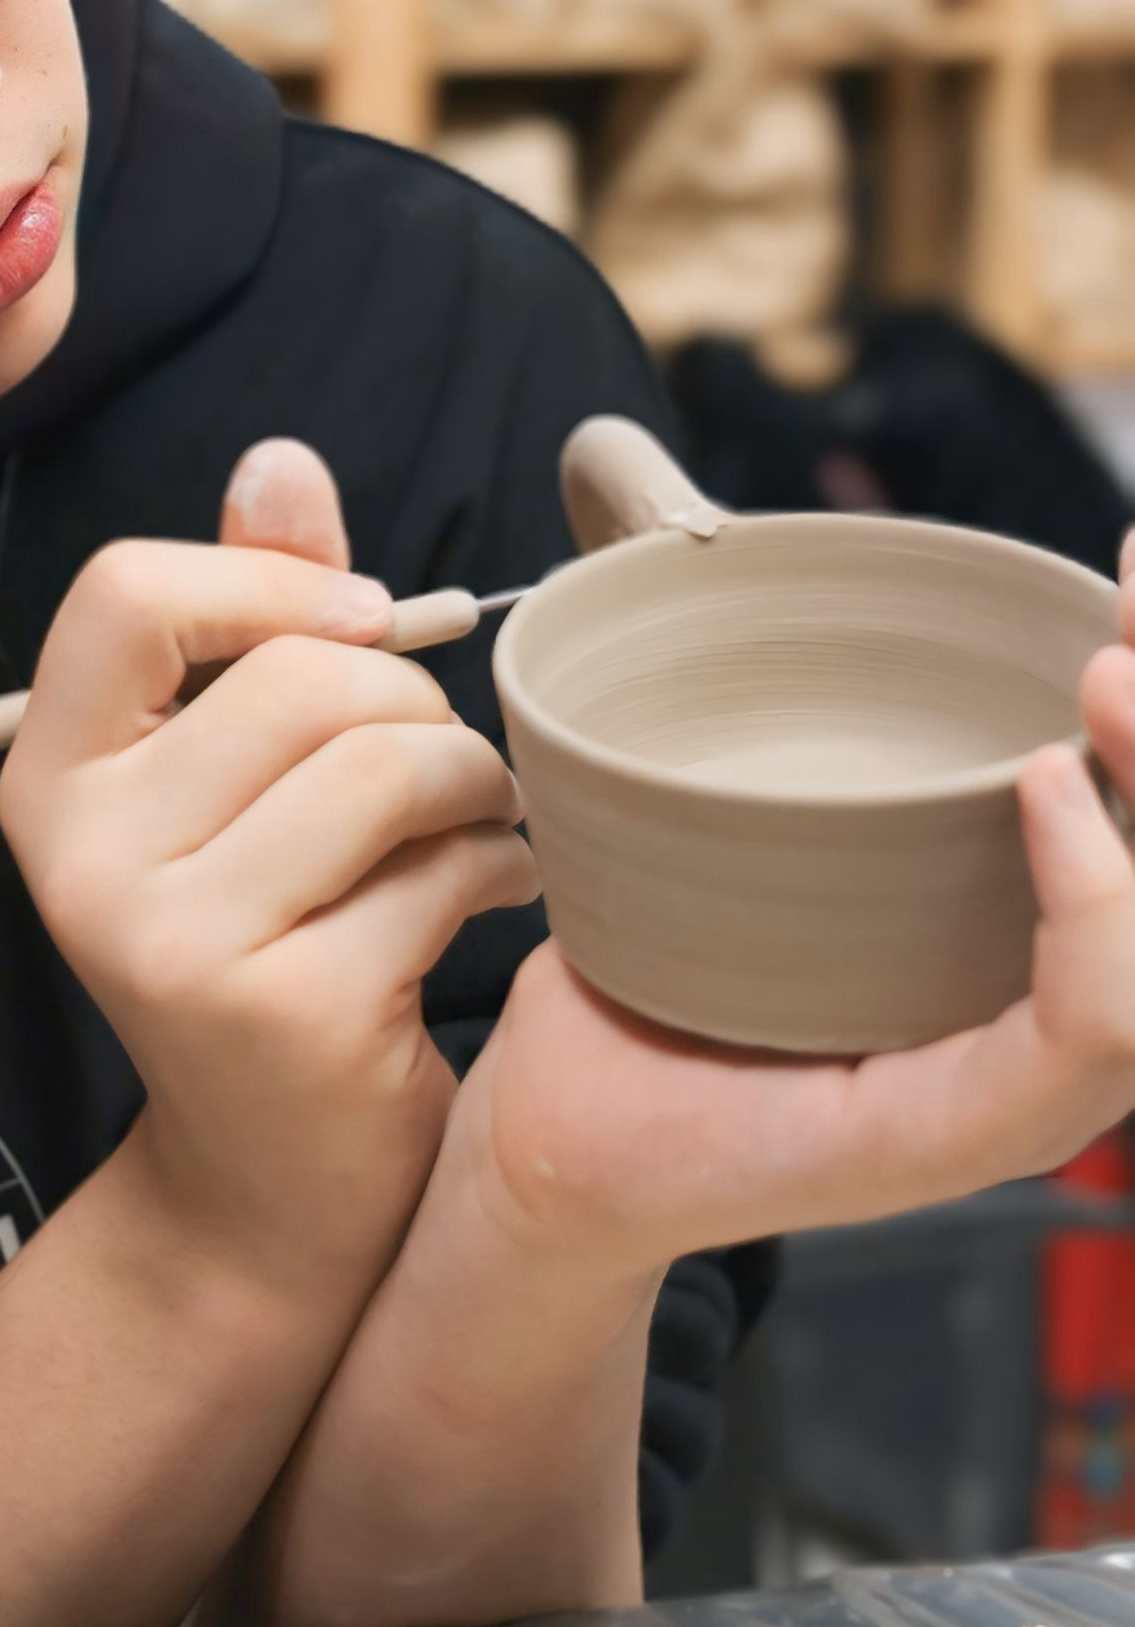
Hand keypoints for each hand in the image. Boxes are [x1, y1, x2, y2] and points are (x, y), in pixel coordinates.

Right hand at [0, 440, 536, 1301]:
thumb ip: (255, 614)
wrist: (268, 1191)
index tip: (357, 626)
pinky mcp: (281, 1016)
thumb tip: (281, 457)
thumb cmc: (268, 938)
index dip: (265, 581)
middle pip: (298, 676)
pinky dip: (496, 869)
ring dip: (472, 781)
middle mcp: (82, 857)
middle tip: (444, 764)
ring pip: (382, 765)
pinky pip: (435, 874)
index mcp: (49, 777)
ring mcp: (171, 943)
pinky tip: (492, 895)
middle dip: (413, 702)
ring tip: (478, 820)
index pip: (125, 592)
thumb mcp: (233, 776)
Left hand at [448, 530, 1134, 1285]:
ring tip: (1101, 680)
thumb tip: (649, 493)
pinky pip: (1083, 1032)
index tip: (1128, 557)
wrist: (550, 1133)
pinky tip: (1045, 795)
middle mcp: (1042, 1008)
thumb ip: (722, 670)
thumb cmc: (640, 962)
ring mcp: (1010, 1081)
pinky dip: (1094, 909)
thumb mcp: (708, 794)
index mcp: (1017, 930)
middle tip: (1127, 610)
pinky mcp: (954, 1133)